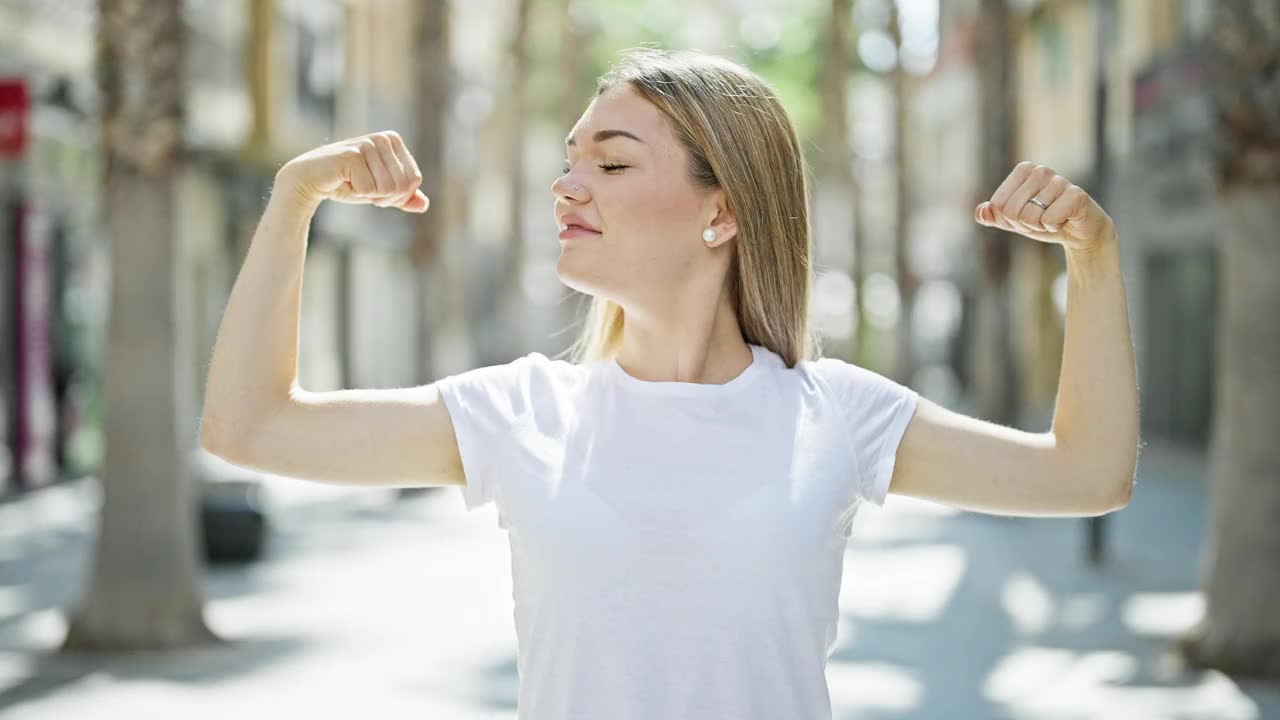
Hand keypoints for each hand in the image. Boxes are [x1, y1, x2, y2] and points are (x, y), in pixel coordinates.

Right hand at [276, 131, 428, 212]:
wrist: (310, 180)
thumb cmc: (347, 183)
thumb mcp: (380, 191)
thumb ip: (403, 197)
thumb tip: (424, 204)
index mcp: (393, 140)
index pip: (414, 180)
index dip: (396, 194)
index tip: (375, 187)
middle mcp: (383, 138)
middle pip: (404, 186)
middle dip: (384, 197)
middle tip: (362, 187)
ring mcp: (367, 144)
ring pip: (388, 189)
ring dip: (370, 196)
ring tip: (353, 183)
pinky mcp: (352, 156)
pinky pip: (370, 190)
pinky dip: (356, 194)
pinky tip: (343, 181)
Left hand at [975, 162, 1113, 251]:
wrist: (1079, 232)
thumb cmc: (1044, 221)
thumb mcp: (1014, 220)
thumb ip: (994, 216)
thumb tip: (980, 212)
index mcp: (1023, 170)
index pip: (997, 205)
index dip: (1008, 220)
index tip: (1025, 216)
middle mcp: (1041, 171)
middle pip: (1010, 211)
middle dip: (1023, 225)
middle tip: (1040, 220)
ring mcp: (1060, 180)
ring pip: (1029, 217)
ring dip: (1039, 227)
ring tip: (1053, 219)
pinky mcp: (1076, 195)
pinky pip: (1049, 219)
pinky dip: (1054, 227)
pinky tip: (1064, 220)